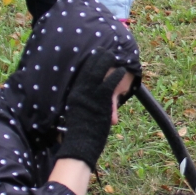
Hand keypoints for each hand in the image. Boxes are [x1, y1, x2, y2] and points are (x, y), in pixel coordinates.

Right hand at [55, 50, 125, 168]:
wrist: (80, 145)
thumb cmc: (78, 135)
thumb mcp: (77, 116)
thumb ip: (81, 106)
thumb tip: (84, 103)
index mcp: (75, 95)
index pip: (80, 74)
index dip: (87, 63)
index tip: (92, 54)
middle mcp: (81, 92)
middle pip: (89, 69)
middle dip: (96, 58)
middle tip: (103, 50)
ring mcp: (91, 95)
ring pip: (98, 72)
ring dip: (106, 62)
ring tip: (113, 55)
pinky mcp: (101, 101)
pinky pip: (109, 83)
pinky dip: (115, 75)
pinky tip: (120, 70)